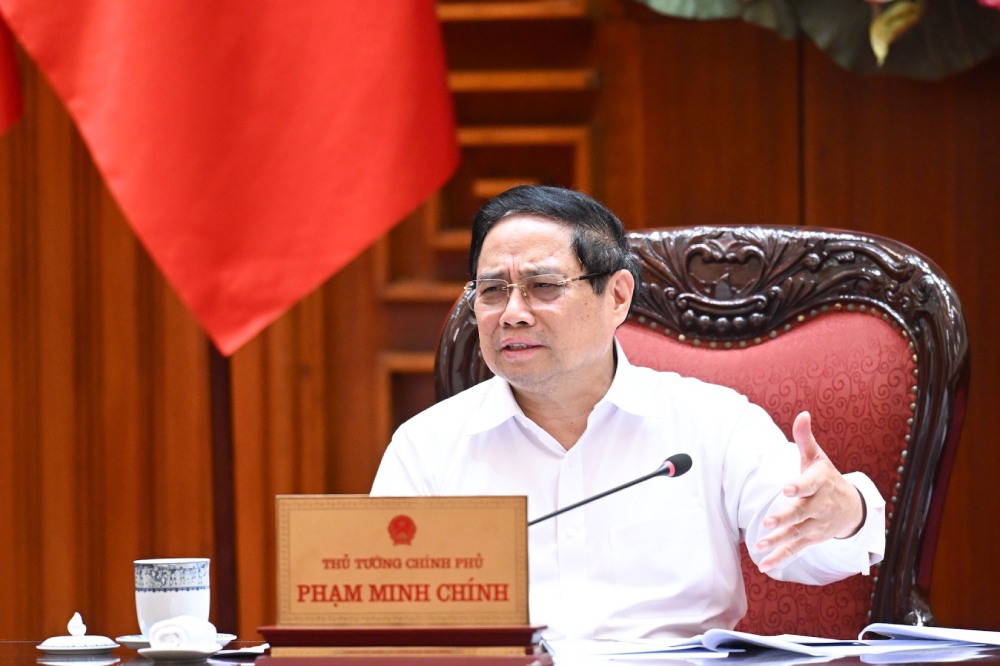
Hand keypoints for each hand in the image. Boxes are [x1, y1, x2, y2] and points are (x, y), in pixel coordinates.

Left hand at [755, 411, 864, 571]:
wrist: (852, 508)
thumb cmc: (827, 478)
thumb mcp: (818, 458)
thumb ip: (805, 438)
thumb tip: (802, 413)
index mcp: (820, 484)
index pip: (809, 485)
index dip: (799, 487)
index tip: (787, 489)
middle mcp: (819, 506)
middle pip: (801, 513)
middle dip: (785, 518)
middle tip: (767, 522)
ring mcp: (816, 525)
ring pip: (796, 534)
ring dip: (778, 541)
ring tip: (759, 545)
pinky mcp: (811, 539)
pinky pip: (795, 550)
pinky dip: (780, 558)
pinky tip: (764, 565)